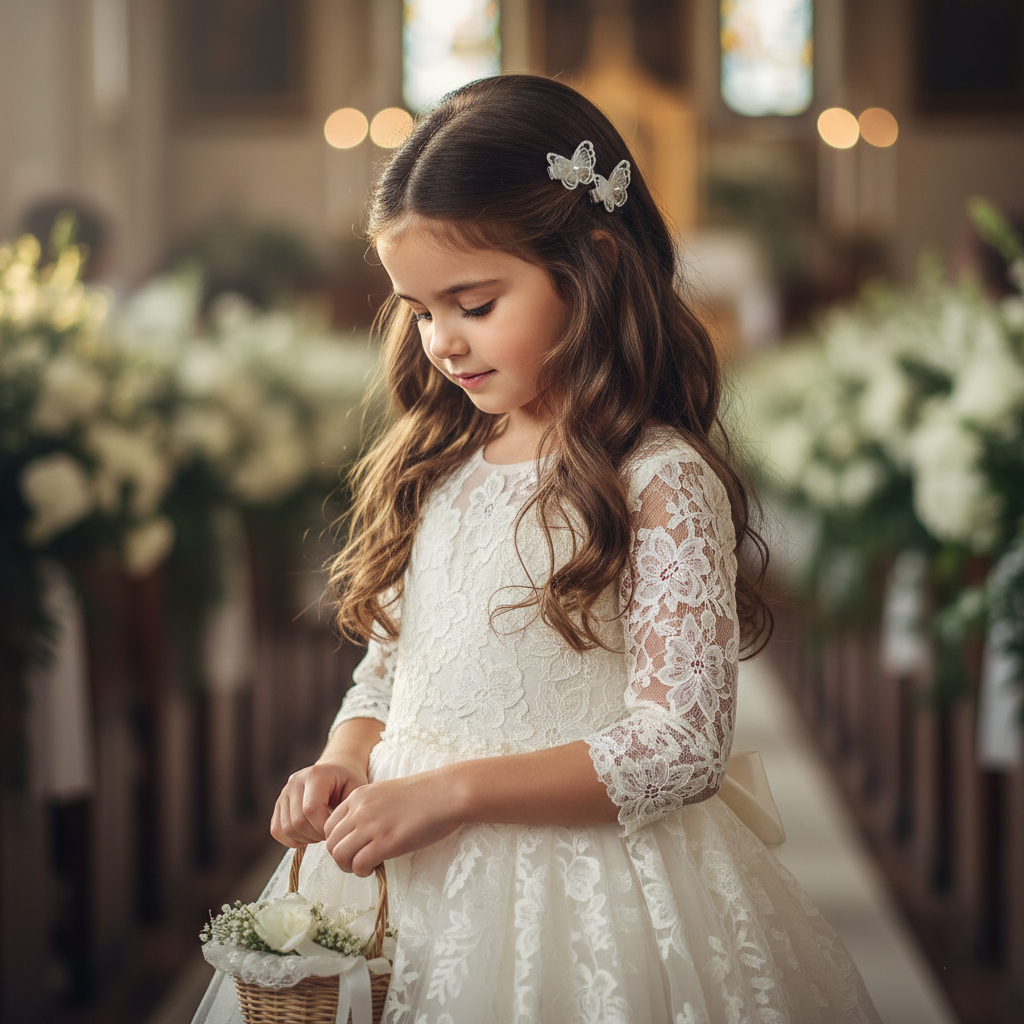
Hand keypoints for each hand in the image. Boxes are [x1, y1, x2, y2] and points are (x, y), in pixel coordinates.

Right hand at [270, 755, 368, 847]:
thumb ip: (347, 808)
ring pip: (286, 829)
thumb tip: (336, 832)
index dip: (322, 828)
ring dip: (305, 839)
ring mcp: (284, 792)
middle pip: (297, 822)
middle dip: (315, 835)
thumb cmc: (349, 781)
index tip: (336, 831)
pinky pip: (277, 830)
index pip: (311, 809)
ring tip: (320, 833)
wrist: (337, 769)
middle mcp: (296, 781)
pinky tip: (307, 836)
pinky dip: (291, 840)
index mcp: (316, 775)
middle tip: (329, 834)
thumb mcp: (356, 789)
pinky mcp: (279, 804)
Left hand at [324, 769, 463, 876]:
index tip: (354, 848)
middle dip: (342, 857)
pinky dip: (363, 871)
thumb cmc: (424, 794)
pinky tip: (376, 867)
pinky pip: (359, 864)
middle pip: (331, 843)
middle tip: (359, 861)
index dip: (339, 842)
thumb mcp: (387, 793)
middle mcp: (360, 809)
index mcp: (358, 796)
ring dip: (350, 866)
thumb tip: (360, 832)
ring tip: (366, 866)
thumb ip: (369, 808)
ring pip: (340, 855)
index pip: (329, 826)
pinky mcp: (386, 841)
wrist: (447, 792)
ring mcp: (372, 825)